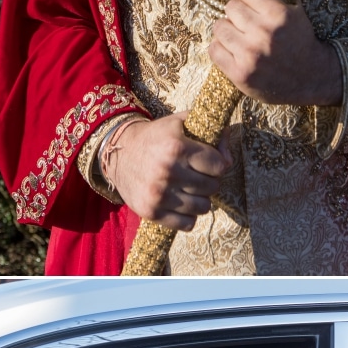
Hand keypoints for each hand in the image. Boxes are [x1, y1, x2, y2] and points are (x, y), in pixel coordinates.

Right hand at [100, 113, 229, 229]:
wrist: (119, 153)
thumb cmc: (156, 137)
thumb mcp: (181, 123)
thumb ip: (212, 133)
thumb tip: (229, 158)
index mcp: (176, 147)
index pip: (218, 166)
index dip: (217, 164)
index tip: (209, 162)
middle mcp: (168, 172)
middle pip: (212, 187)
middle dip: (209, 181)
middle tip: (198, 176)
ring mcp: (159, 194)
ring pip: (203, 207)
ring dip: (201, 199)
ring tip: (191, 190)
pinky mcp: (151, 211)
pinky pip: (187, 224)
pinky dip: (189, 217)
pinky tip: (182, 205)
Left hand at [208, 0, 343, 107]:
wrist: (311, 78)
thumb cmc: (299, 39)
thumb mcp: (292, 8)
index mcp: (279, 14)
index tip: (253, 4)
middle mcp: (264, 33)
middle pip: (230, 7)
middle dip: (238, 13)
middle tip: (248, 24)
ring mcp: (250, 55)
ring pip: (219, 27)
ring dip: (227, 30)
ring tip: (239, 37)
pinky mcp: (240, 74)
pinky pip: (214, 50)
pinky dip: (221, 49)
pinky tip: (233, 51)